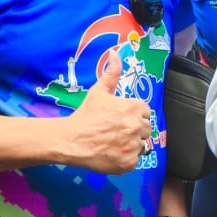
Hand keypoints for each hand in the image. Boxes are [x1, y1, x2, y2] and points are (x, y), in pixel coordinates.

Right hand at [67, 54, 152, 173]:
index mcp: (134, 108)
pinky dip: (126, 158)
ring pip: (142, 144)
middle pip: (146, 128)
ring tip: (114, 142)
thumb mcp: (99, 91)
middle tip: (116, 131)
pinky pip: (135, 160)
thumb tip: (116, 54)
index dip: (134, 115)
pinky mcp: (129, 162)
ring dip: (131, 144)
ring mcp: (133, 146)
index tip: (121, 118)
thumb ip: (112, 73)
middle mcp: (136, 126)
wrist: (71, 140)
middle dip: (134, 129)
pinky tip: (113, 152)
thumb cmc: (85, 115)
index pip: (145, 112)